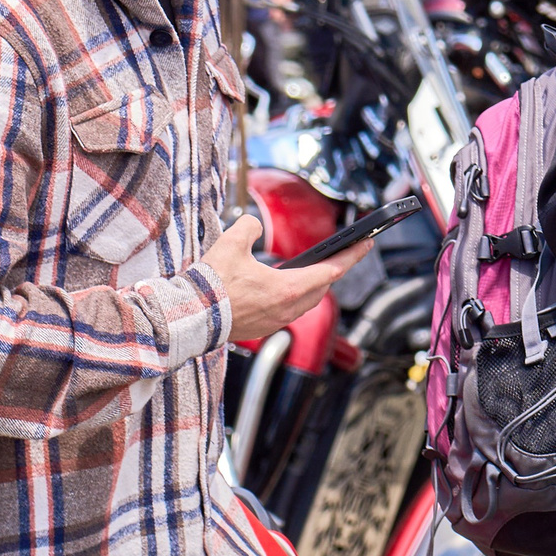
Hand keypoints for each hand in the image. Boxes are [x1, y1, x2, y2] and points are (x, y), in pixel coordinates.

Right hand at [203, 214, 370, 343]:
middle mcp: (287, 309)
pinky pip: (288, 311)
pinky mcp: (262, 329)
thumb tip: (251, 227)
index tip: (366, 244)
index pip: (331, 270)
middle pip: (322, 288)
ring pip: (306, 302)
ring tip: (316, 270)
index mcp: (288, 289)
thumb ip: (249, 227)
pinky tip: (285, 288)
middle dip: (333, 270)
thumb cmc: (210, 284)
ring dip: (313, 286)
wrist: (189, 318)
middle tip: (343, 254)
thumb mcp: (231, 243)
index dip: (352, 256)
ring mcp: (275, 322)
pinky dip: (294, 297)